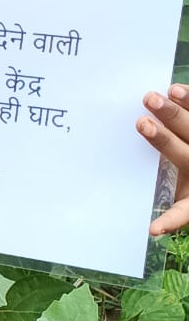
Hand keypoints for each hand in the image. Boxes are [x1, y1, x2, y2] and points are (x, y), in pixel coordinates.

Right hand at [137, 85, 188, 235]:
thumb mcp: (184, 198)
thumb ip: (162, 199)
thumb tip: (136, 216)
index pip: (181, 211)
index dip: (169, 221)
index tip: (153, 229)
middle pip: (182, 152)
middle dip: (162, 138)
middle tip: (142, 123)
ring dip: (175, 113)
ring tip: (156, 98)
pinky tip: (175, 90)